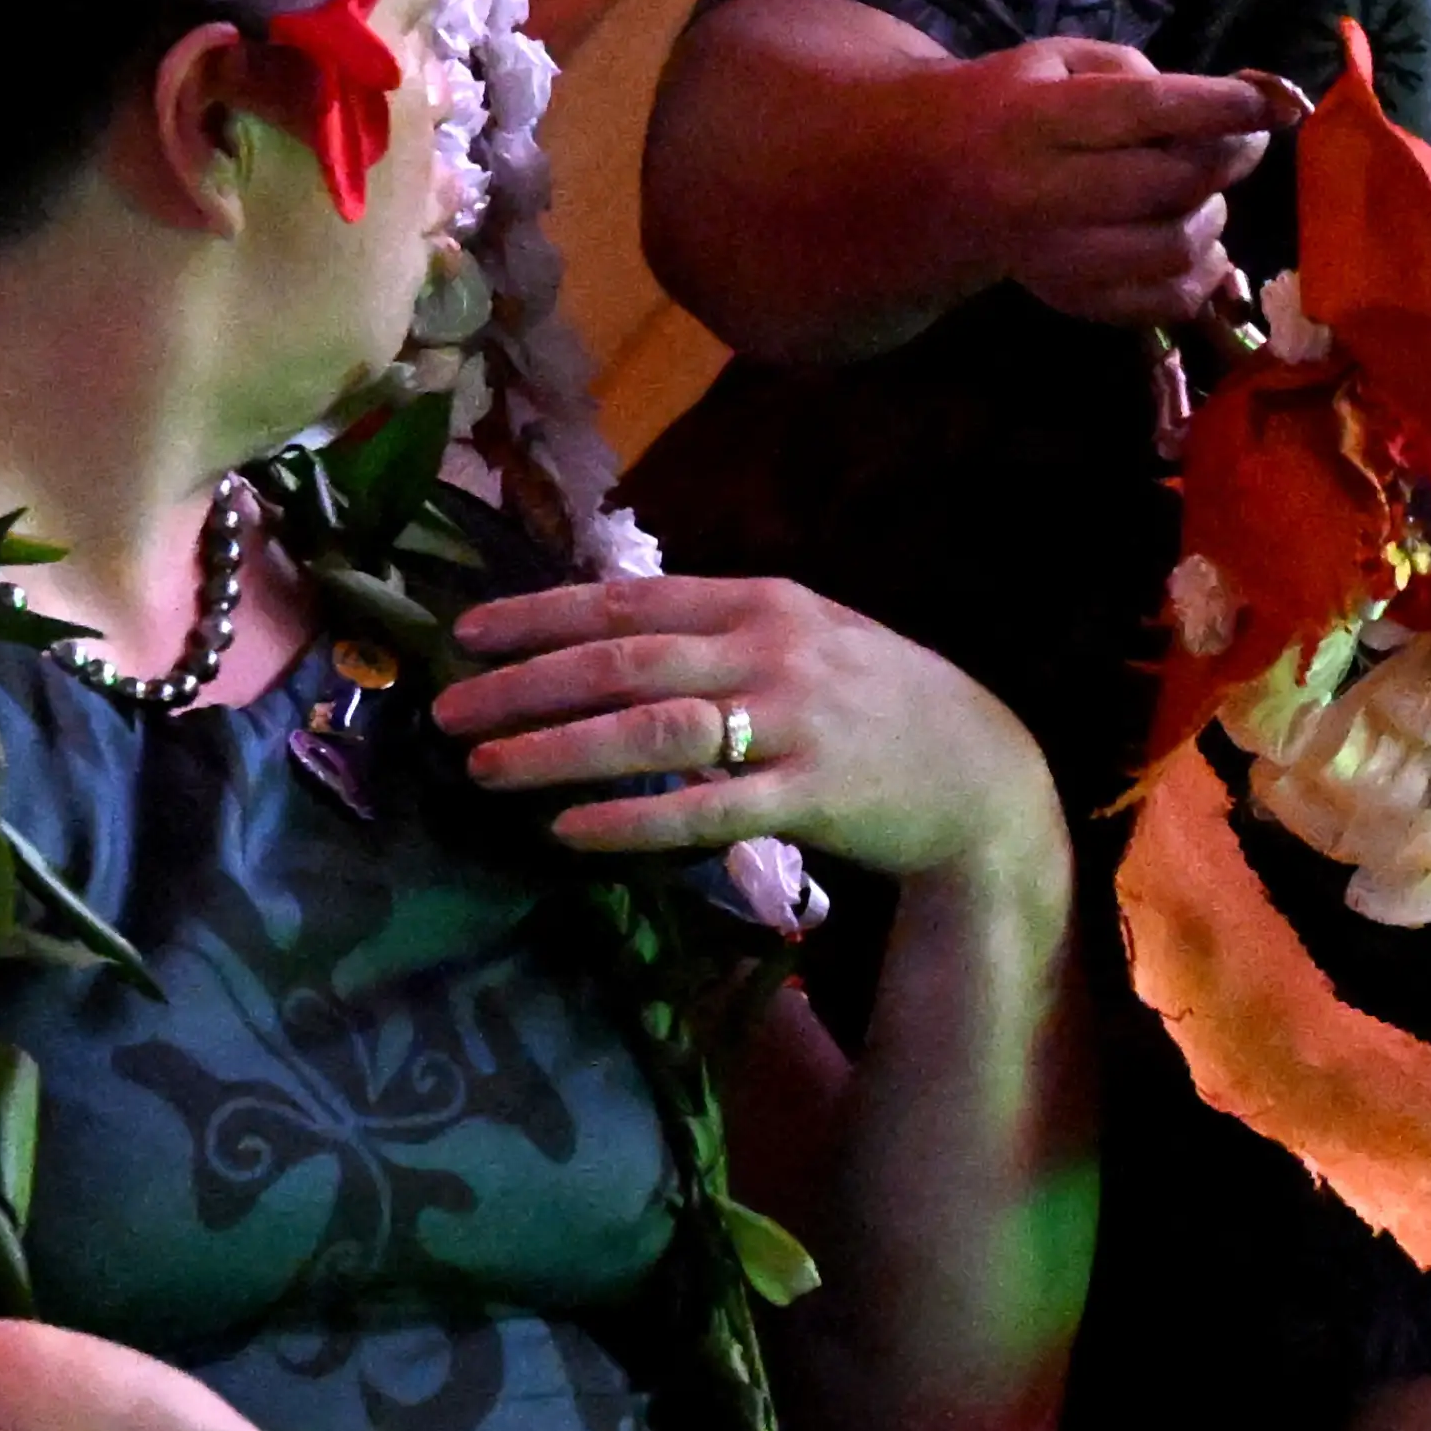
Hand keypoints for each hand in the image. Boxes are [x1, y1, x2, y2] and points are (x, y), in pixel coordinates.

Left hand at [438, 576, 1064, 896]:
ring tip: (486, 768)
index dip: (540, 615)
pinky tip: (571, 830)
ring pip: (654, 731)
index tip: (467, 635)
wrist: (983, 770)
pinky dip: (632, 819)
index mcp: (765, 602)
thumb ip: (721, 629)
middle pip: (626, 661)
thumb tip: (607, 630)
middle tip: (447, 712)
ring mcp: (795, 725)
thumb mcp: (810, 635)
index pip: (630, 600)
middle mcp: (774, 652)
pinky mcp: (812, 797)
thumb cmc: (881, 700)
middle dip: (526, 686)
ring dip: (560, 749)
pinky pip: (705, 810)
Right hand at [936, 39, 1286, 325]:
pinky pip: (1161, 303)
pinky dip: (1200, 276)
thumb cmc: (1011, 107)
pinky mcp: (1072, 301)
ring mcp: (1056, 257)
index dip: (1221, 107)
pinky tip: (1200, 244)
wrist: (930, 182)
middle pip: (1169, 184)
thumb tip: (1223, 105)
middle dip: (1228, 159)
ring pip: (1172, 247)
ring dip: (1213, 216)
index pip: (1145, 111)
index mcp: (1036, 120)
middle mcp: (1043, 193)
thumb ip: (1133, 72)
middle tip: (1247, 141)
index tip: (1277, 102)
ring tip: (1206, 191)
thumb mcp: (1056, 61)